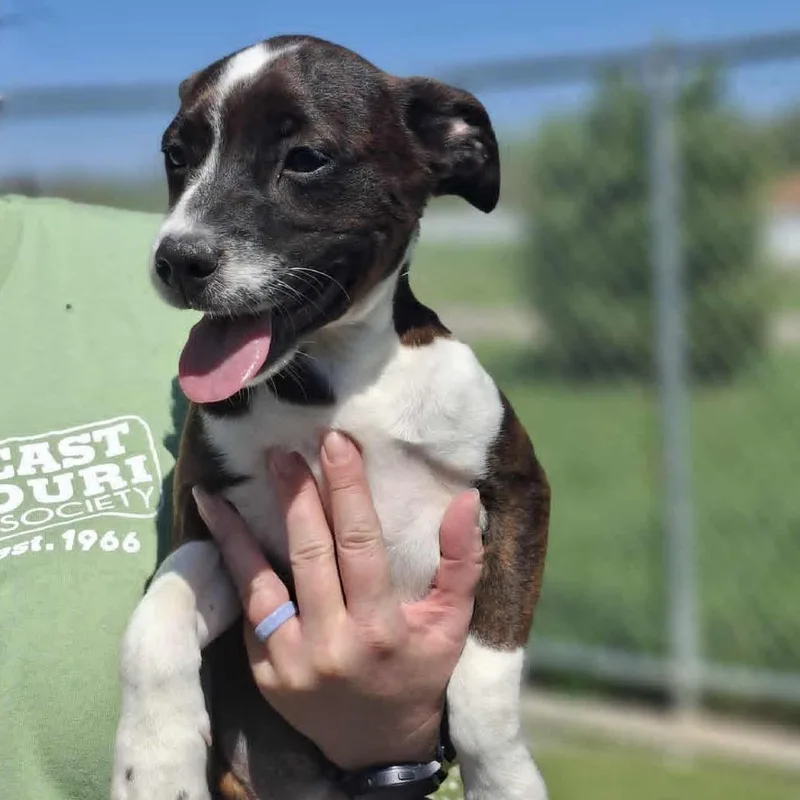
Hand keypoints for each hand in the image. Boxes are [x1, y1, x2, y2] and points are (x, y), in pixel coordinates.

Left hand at [193, 429, 482, 770]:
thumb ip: (462, 561)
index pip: (361, 544)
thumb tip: (464, 500)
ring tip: (216, 492)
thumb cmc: (419, 675)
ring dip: (236, 533)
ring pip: (259, 583)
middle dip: (295, 496)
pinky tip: (218, 535)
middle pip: (308, 554)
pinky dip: (233, 571)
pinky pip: (248, 613)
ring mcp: (290, 663)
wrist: (377, 747)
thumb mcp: (452, 623)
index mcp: (381, 628)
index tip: (337, 443)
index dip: (348, 490)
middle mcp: (332, 644)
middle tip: (282, 452)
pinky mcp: (264, 674)